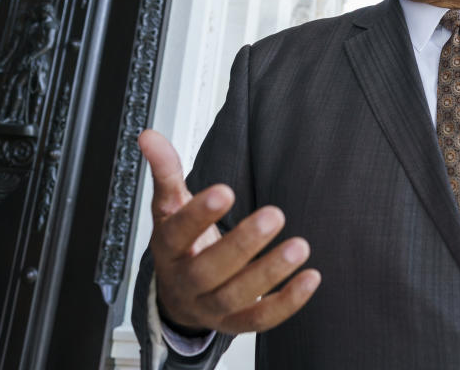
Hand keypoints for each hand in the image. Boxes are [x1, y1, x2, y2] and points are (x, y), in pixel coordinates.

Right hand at [139, 129, 320, 334]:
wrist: (179, 298)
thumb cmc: (181, 245)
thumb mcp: (170, 207)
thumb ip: (165, 171)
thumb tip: (149, 136)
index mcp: (168, 249)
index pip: (177, 233)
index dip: (199, 214)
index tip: (225, 190)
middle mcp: (186, 281)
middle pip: (209, 269)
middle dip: (243, 243)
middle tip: (275, 215)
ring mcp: (210, 307)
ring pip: (236, 296)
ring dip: (269, 272)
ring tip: (299, 247)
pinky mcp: (235, 323)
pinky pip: (260, 319)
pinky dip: (287, 302)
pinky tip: (310, 278)